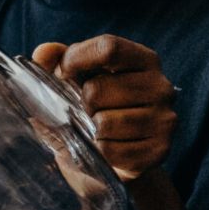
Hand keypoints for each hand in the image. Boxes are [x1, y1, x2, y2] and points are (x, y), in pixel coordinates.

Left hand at [33, 35, 177, 182]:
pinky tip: (109, 148)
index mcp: (144, 60)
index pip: (108, 48)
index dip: (77, 59)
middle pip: (97, 89)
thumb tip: (43, 52)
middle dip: (82, 103)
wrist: (114, 161)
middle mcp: (162, 86)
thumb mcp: (74, 82)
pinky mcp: (159, 150)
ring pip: (103, 123)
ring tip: (100, 130)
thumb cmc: (94, 112)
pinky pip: (110, 150)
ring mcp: (165, 119)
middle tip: (89, 111)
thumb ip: (57, 61)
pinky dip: (100, 152)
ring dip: (91, 130)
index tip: (64, 73)